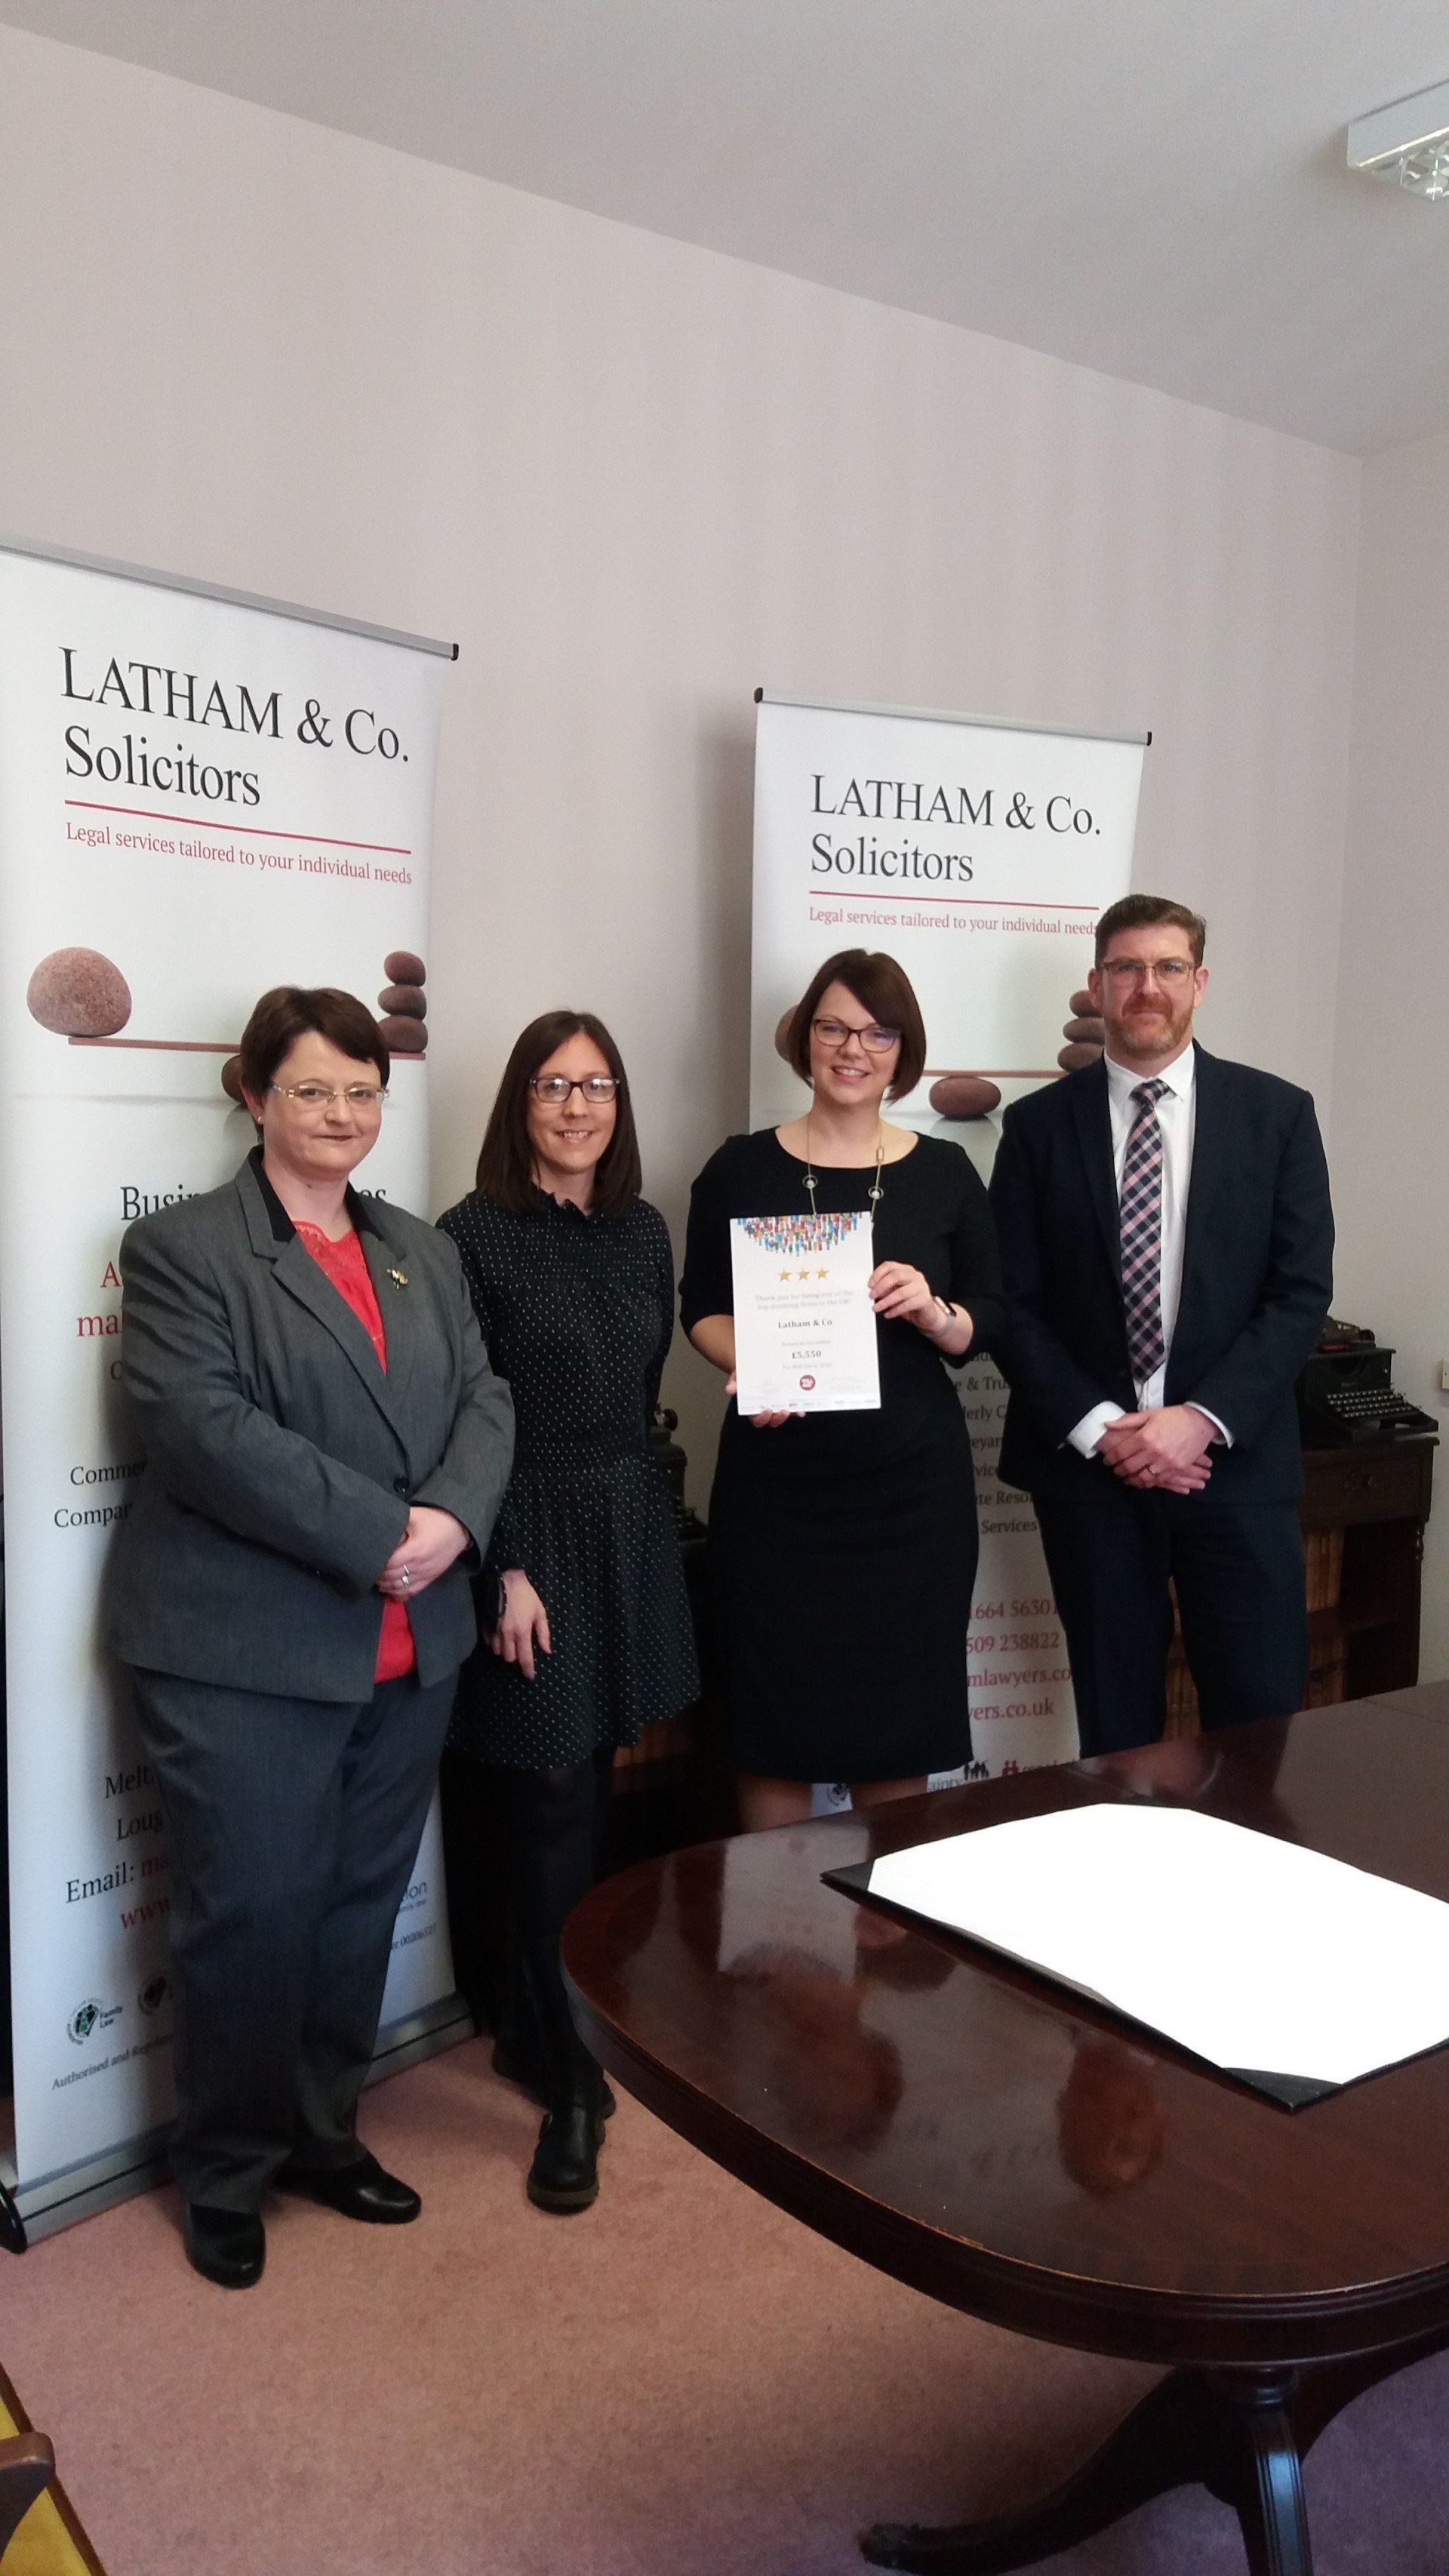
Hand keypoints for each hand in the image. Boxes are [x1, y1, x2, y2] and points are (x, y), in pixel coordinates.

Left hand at [378, 1505, 469, 1599]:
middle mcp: (420, 1566)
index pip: (389, 1564)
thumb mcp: (414, 1515)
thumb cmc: (435, 1520)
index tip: (369, 1559)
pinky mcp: (430, 1579)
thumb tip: (378, 1528)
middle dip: (378, 1575)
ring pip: (400, 1588)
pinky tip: (390, 1589)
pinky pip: (412, 1592)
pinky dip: (399, 1593)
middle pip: (392, 1577)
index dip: (377, 1563)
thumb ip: (396, 1522)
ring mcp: (425, 1575)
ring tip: (377, 1579)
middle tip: (368, 1569)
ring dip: (386, 1586)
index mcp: (415, 1550)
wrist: (459, 1529)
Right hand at [488, 1568, 550, 1678]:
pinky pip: (489, 1643)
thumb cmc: (526, 1596)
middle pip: (509, 1658)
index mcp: (522, 1631)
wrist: (505, 1580)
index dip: (528, 1669)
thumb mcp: (539, 1612)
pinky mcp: (485, 1626)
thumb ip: (543, 1633)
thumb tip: (547, 1650)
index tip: (530, 1677)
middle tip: (520, 1649)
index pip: (524, 1658)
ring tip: (510, 1642)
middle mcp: (507, 1634)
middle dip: (515, 1657)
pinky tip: (499, 1636)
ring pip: (498, 1652)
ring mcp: (494, 1631)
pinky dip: (494, 1643)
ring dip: (505, 1651)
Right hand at [724, 1369, 798, 1429]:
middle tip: (784, 1411)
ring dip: (791, 1414)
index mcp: (753, 1409)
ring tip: (797, 1409)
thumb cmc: (745, 1374)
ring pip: (784, 1415)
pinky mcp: (787, 1401)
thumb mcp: (738, 1376)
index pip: (757, 1420)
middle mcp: (766, 1410)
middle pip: (773, 1421)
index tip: (767, 1411)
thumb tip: (729, 1389)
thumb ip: (734, 1383)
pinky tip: (803, 1407)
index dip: (762, 1418)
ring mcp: (777, 1406)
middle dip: (778, 1418)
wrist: (755, 1365)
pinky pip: (793, 1408)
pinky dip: (798, 1409)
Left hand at [868, 1262, 939, 1330]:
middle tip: (872, 1296)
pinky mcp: (925, 1299)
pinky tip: (888, 1314)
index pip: (890, 1266)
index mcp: (906, 1270)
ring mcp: (922, 1287)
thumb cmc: (910, 1302)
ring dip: (886, 1301)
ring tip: (877, 1308)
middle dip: (881, 1286)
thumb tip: (873, 1290)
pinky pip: (908, 1304)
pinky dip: (895, 1310)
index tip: (870, 1285)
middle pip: (896, 1275)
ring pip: (901, 1292)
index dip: (877, 1274)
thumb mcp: (895, 1293)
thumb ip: (885, 1289)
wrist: (927, 1315)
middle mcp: (915, 1276)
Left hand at [1097, 1407, 1215, 1492]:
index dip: (1111, 1458)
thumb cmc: (1173, 1416)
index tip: (1107, 1460)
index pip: (1121, 1452)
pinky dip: (1148, 1483)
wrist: (1200, 1422)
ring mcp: (1166, 1462)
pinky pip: (1159, 1481)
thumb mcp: (1149, 1414)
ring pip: (1143, 1478)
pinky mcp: (1177, 1468)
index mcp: (1145, 1437)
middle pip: (1130, 1467)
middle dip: (1119, 1471)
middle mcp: (1154, 1452)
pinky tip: (1142, 1481)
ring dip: (1132, 1480)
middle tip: (1115, 1471)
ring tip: (1127, 1479)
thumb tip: (1107, 1424)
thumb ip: (1127, 1421)